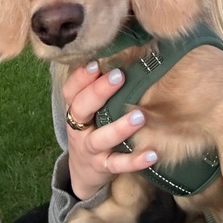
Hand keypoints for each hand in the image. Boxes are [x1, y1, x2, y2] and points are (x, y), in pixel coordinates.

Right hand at [63, 61, 157, 199]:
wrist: (82, 171)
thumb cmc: (91, 128)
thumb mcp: (87, 109)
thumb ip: (97, 86)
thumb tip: (121, 51)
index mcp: (73, 109)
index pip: (70, 91)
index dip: (80, 77)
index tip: (96, 62)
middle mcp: (77, 128)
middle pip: (81, 108)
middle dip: (99, 92)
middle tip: (119, 76)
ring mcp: (89, 149)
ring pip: (100, 139)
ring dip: (119, 128)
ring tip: (140, 116)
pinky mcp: (102, 168)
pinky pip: (117, 165)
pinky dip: (134, 161)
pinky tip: (152, 154)